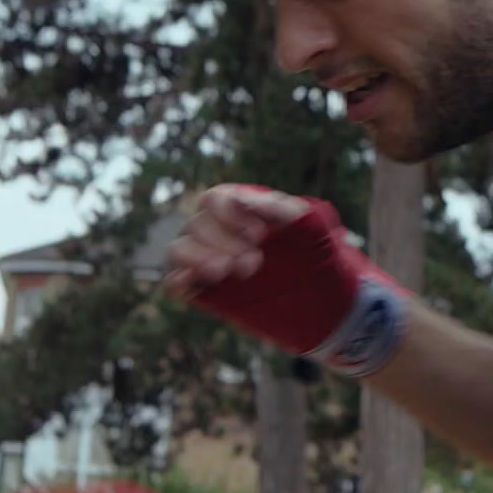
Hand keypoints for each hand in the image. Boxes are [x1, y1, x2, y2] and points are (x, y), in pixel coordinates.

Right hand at [164, 183, 308, 289]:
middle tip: (253, 263)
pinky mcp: (201, 287)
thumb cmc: (314, 252)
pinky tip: (190, 284)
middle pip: (197, 225)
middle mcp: (215, 228)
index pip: (215, 199)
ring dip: (198, 259)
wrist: (318, 293)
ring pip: (179, 249)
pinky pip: (173, 280)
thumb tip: (247, 198)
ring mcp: (205, 257)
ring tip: (223, 271)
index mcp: (237, 206)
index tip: (258, 235)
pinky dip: (177, 280)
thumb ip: (282, 209)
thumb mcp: (311, 227)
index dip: (230, 215)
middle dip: (223, 243)